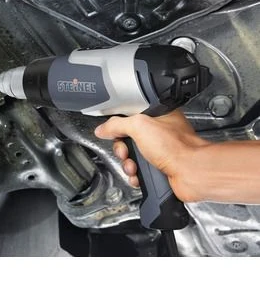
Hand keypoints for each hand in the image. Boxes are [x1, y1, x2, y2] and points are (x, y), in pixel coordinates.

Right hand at [94, 110, 208, 201]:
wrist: (191, 173)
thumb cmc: (177, 148)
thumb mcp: (139, 126)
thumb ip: (117, 125)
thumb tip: (103, 129)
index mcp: (158, 118)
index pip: (129, 119)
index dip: (119, 127)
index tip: (116, 134)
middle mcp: (159, 134)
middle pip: (127, 141)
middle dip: (122, 149)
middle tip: (126, 152)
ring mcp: (160, 153)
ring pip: (132, 159)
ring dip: (128, 165)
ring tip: (134, 166)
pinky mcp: (159, 170)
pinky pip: (139, 173)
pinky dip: (136, 176)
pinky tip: (139, 176)